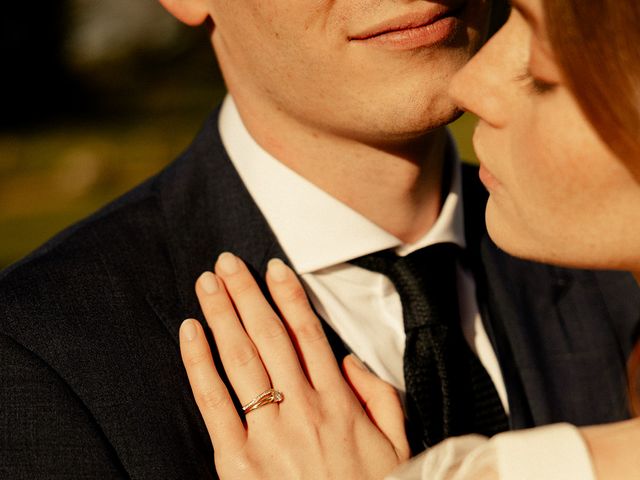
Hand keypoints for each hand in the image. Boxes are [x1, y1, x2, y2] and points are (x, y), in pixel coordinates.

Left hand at [179, 252, 409, 478]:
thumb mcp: (396, 442)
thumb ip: (378, 395)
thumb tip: (349, 358)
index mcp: (339, 401)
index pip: (309, 333)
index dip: (289, 296)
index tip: (274, 267)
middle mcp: (303, 407)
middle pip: (269, 335)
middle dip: (247, 294)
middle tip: (227, 263)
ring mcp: (268, 431)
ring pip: (241, 357)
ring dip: (222, 314)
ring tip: (208, 283)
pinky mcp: (237, 459)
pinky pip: (214, 401)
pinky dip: (199, 363)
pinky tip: (190, 332)